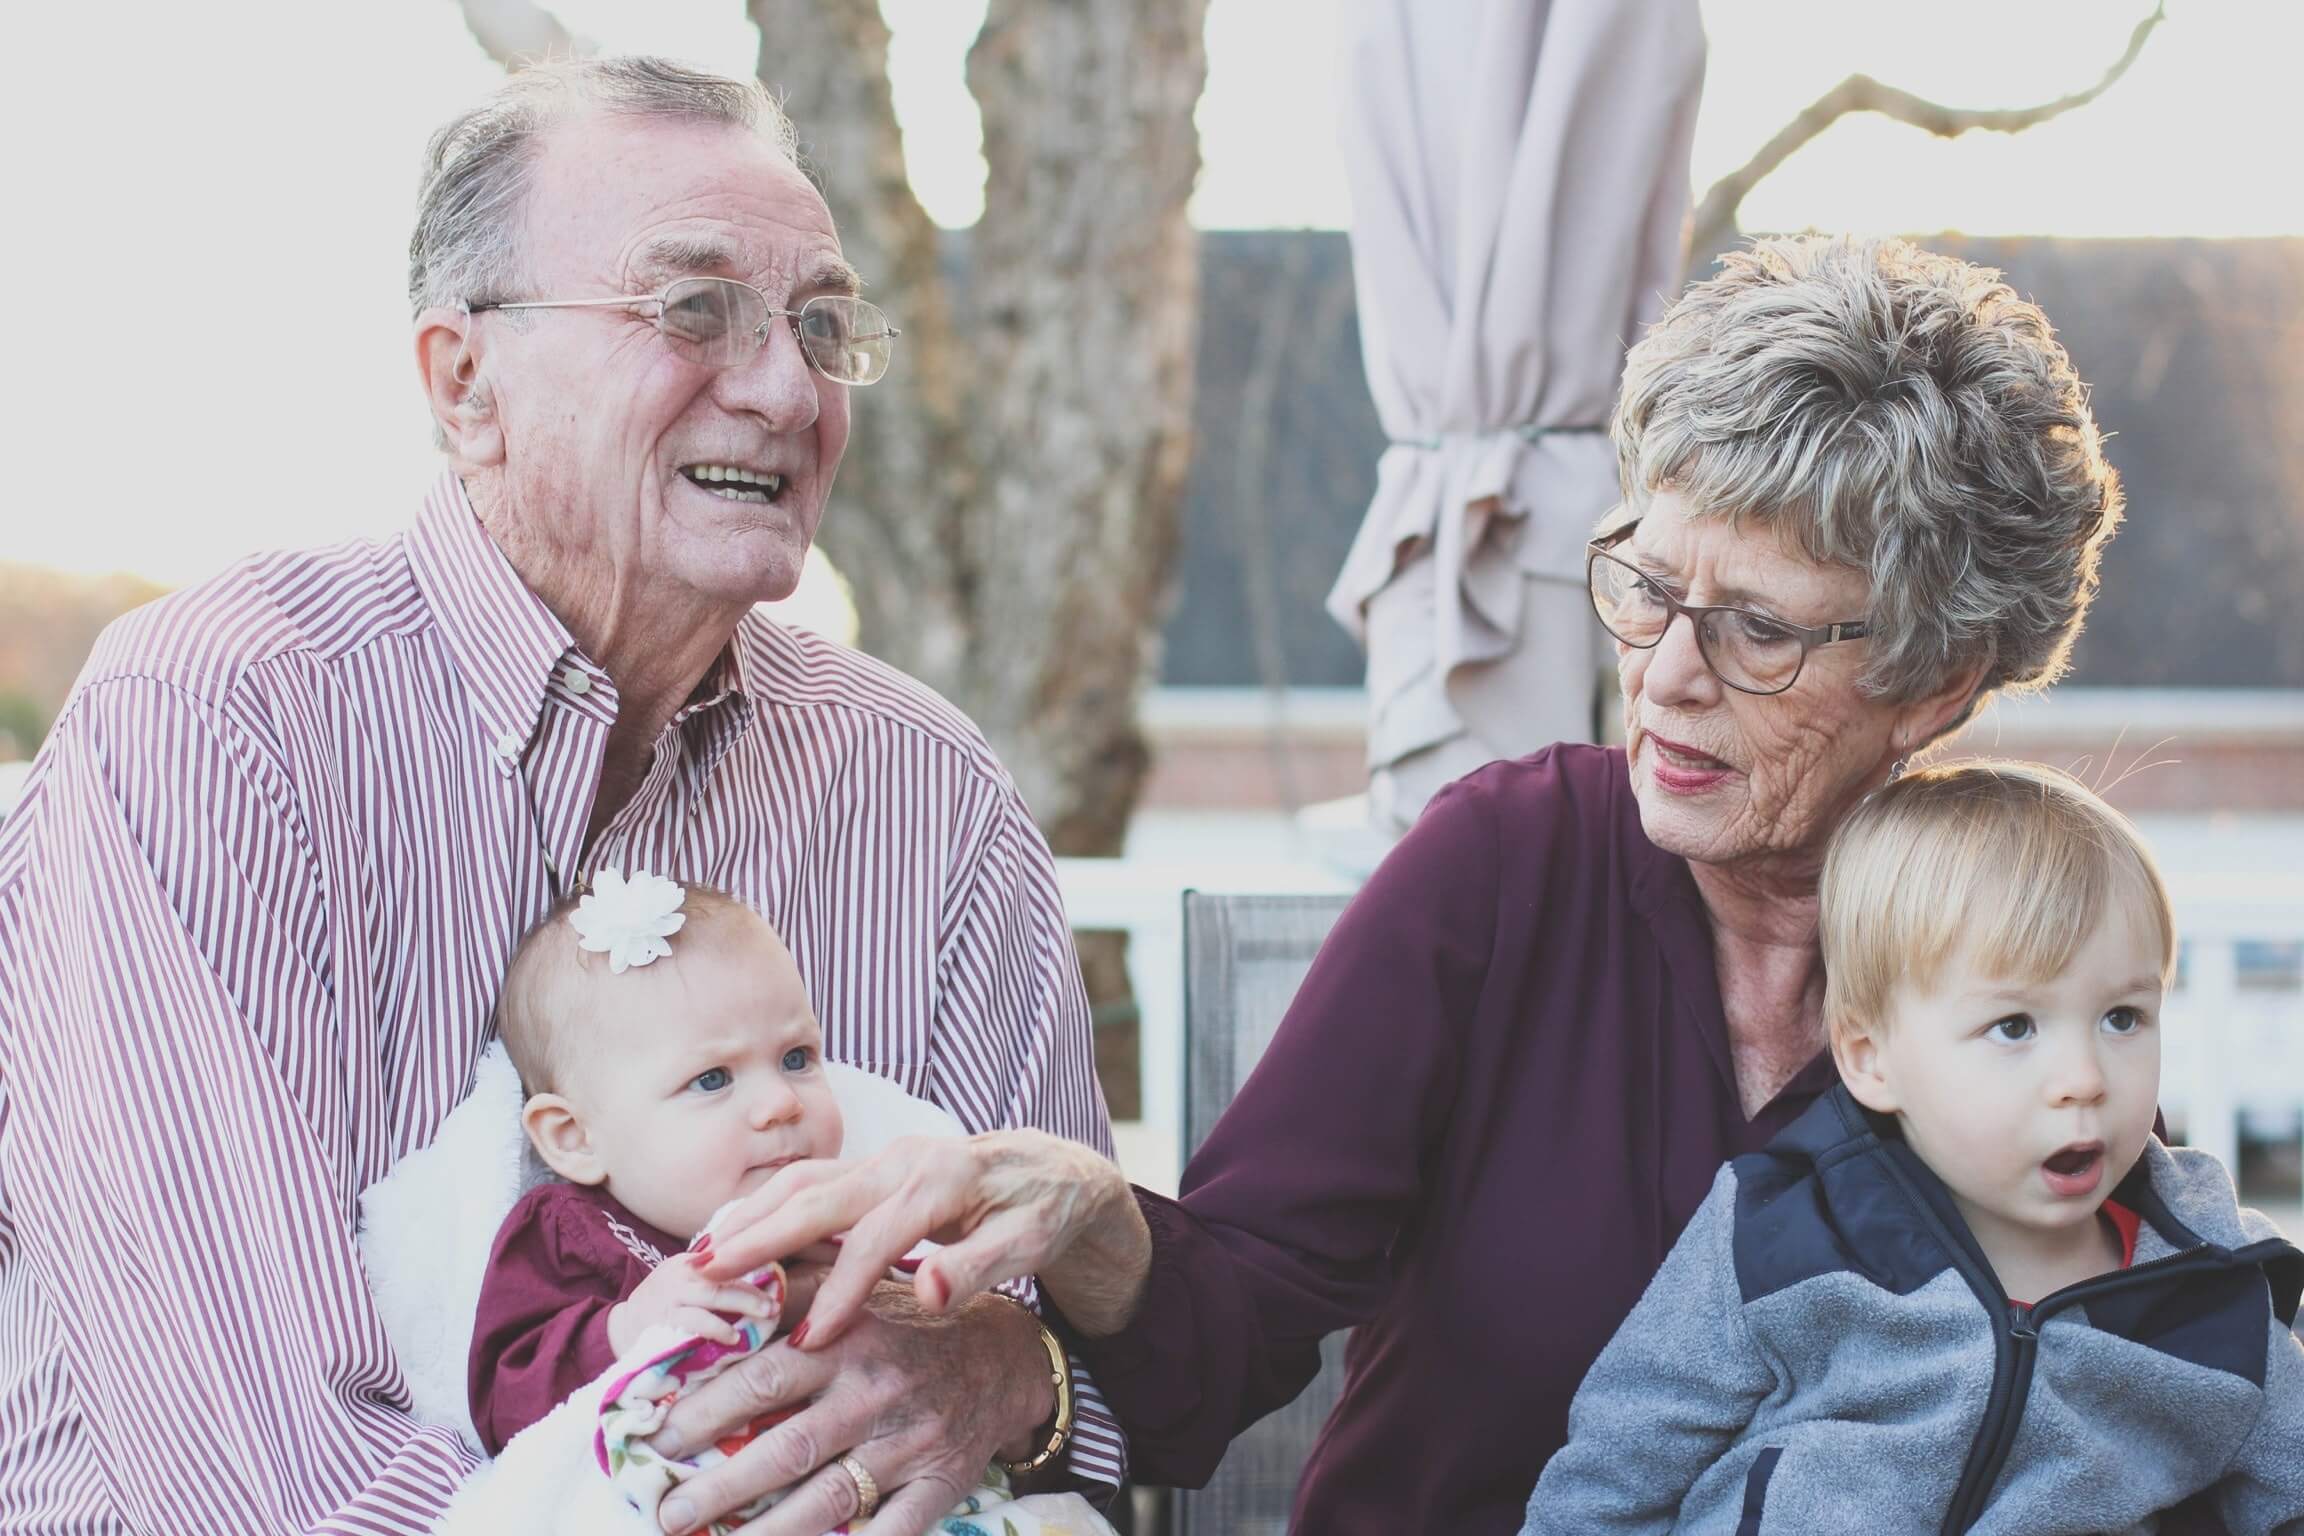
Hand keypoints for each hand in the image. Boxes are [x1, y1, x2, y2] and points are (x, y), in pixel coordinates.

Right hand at [608, 1252, 781, 1355]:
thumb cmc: (664, 1308)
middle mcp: (681, 1272)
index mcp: (691, 1261)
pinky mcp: (664, 1319)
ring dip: (744, 1304)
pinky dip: (718, 1328)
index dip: (756, 1261)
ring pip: (714, 1293)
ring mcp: (672, 1294)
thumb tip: (766, 1283)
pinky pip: (696, 1321)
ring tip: (766, 1315)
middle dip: (755, 1287)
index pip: (729, 1254)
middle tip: (777, 1301)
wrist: (621, 1329)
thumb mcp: (688, 1283)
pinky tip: (734, 1337)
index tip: (780, 1274)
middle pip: (726, 1272)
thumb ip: (718, 1281)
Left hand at [646, 1284, 1050, 1535]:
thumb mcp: (858, 1286)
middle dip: (721, 1486)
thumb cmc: (909, 1323)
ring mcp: (910, 1444)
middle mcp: (876, 1393)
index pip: (765, 1377)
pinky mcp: (940, 1485)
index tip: (659, 1436)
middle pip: (788, 1448)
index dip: (707, 1409)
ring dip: (766, 1531)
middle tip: (668, 1511)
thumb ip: (793, 1286)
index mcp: (849, 1340)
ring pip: (830, 1498)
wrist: (1006, 1356)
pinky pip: (892, 1531)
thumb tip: (715, 1274)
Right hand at [697, 1129, 1148, 1344]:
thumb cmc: (1044, 1212)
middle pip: (818, 1196)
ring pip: (803, 1181)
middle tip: (703, 1275)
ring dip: (751, 1215)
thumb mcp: (1030, 1244)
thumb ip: (979, 1267)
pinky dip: (767, 1206)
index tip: (808, 1340)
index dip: (840, 1291)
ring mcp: (884, 1158)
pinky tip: (735, 1234)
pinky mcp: (874, 1167)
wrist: (1056, 1170)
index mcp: (942, 1179)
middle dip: (759, 1237)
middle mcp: (903, 1159)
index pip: (877, 1239)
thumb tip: (929, 1294)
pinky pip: (811, 1183)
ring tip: (700, 1254)